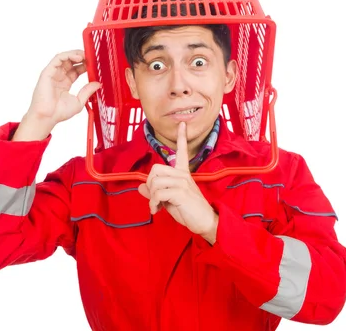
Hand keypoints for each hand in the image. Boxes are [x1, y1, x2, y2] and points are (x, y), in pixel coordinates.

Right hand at [13, 50, 100, 140]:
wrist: (47, 117)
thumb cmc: (59, 112)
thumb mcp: (79, 101)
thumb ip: (87, 91)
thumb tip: (98, 83)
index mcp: (66, 83)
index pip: (77, 69)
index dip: (86, 65)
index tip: (95, 64)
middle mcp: (59, 76)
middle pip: (71, 61)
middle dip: (82, 57)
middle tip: (92, 57)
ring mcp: (53, 73)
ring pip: (64, 57)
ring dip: (75, 54)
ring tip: (85, 55)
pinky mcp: (48, 72)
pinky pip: (57, 58)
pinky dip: (68, 55)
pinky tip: (77, 57)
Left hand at [138, 122, 218, 242]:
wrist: (205, 221)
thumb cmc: (188, 211)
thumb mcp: (169, 200)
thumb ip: (155, 192)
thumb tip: (140, 186)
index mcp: (183, 174)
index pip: (181, 152)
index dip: (181, 137)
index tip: (182, 124)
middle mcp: (183, 175)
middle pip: (156, 169)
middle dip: (150, 184)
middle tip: (155, 197)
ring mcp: (182, 182)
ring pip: (155, 182)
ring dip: (151, 197)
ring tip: (156, 206)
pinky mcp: (181, 192)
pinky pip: (158, 193)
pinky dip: (153, 203)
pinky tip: (157, 209)